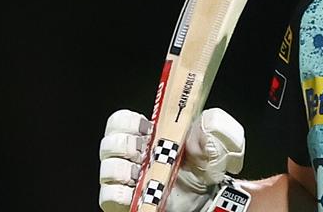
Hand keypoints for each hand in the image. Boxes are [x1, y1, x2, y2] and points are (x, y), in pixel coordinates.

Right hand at [98, 108, 245, 211]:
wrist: (207, 199)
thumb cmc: (203, 168)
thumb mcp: (215, 144)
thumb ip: (213, 128)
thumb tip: (206, 125)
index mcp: (148, 135)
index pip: (121, 121)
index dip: (128, 122)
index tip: (145, 128)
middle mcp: (132, 156)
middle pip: (109, 143)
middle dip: (124, 145)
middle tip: (144, 152)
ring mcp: (125, 180)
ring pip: (107, 169)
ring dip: (122, 169)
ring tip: (142, 174)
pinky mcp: (123, 202)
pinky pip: (108, 196)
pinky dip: (119, 193)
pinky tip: (136, 191)